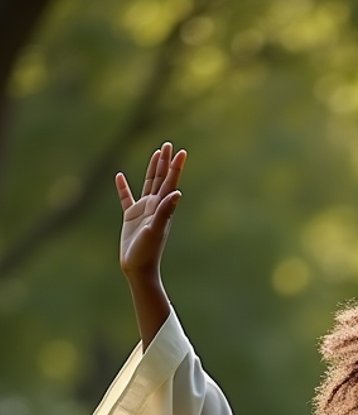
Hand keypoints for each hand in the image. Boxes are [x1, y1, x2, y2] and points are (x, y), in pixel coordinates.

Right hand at [116, 142, 186, 279]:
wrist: (138, 269)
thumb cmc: (148, 252)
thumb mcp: (156, 230)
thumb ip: (166, 211)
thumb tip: (177, 193)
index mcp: (162, 208)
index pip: (170, 183)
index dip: (175, 167)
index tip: (180, 152)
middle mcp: (155, 207)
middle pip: (160, 179)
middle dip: (165, 162)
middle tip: (168, 145)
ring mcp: (143, 211)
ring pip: (148, 185)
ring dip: (152, 169)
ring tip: (156, 154)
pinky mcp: (130, 217)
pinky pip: (126, 198)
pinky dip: (123, 187)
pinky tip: (119, 176)